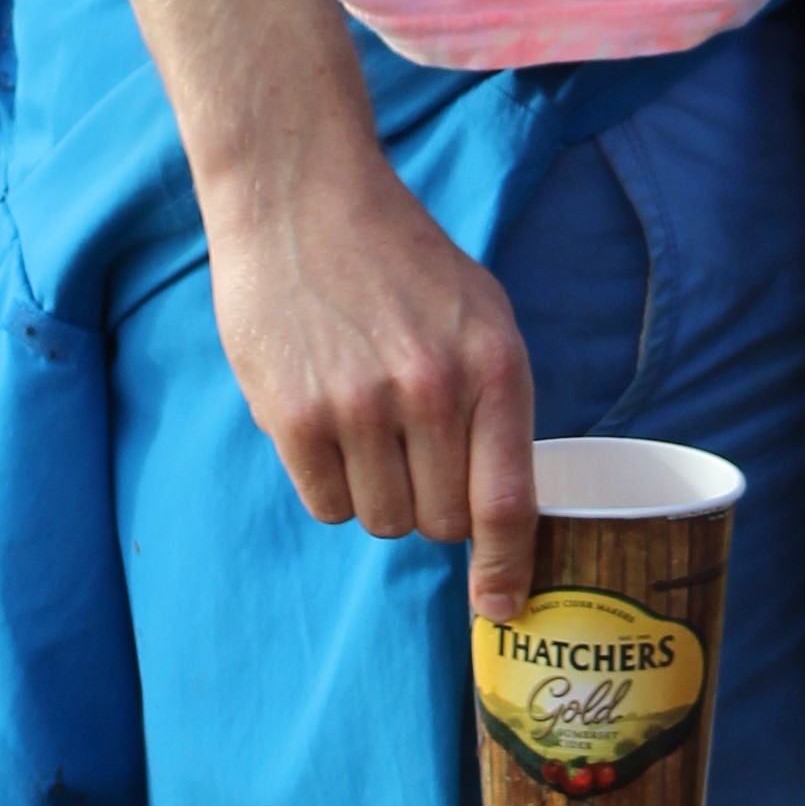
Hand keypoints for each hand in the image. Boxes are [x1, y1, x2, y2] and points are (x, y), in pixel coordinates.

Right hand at [202, 125, 541, 615]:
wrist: (303, 198)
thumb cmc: (400, 260)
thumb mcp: (479, 314)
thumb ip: (494, 407)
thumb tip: (503, 517)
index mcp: (494, 364)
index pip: (508, 503)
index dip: (507, 570)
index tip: (502, 607)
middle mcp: (433, 390)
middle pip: (439, 524)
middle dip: (429, 504)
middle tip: (411, 448)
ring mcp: (361, 407)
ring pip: (381, 521)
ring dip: (376, 492)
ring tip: (364, 420)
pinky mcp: (296, 418)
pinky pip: (325, 506)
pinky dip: (329, 482)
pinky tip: (326, 419)